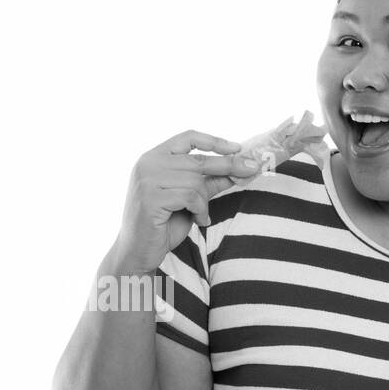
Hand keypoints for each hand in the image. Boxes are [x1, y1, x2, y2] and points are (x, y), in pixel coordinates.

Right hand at [108, 130, 260, 273]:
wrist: (138, 251)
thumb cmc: (162, 225)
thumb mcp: (189, 199)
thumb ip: (208, 182)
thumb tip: (237, 169)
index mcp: (153, 157)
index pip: (187, 137)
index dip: (214, 140)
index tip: (238, 148)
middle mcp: (147, 164)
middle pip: (198, 159)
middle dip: (228, 166)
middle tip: (251, 170)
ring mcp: (147, 180)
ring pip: (196, 181)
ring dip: (205, 201)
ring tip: (201, 215)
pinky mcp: (151, 198)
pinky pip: (190, 197)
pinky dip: (200, 210)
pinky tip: (197, 220)